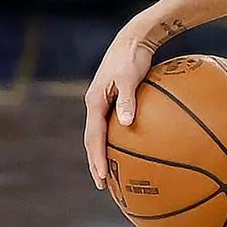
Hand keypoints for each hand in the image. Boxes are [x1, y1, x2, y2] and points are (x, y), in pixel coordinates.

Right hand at [84, 20, 165, 187]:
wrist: (133, 40)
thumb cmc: (132, 58)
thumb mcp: (128, 78)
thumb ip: (127, 100)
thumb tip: (126, 123)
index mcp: (94, 103)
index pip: (93, 138)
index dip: (97, 159)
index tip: (103, 178)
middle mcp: (95, 106)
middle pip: (93, 141)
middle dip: (96, 164)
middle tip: (104, 186)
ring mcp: (103, 104)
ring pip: (102, 136)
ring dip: (104, 156)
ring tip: (113, 175)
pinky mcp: (114, 102)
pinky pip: (114, 127)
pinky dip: (119, 142)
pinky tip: (132, 151)